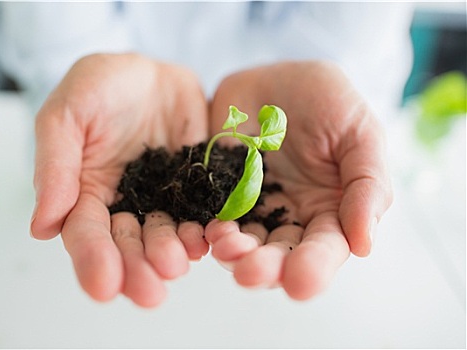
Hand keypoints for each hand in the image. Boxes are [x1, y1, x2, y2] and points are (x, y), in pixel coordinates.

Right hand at [30, 53, 208, 305]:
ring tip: (177, 267)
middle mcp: (126, 204)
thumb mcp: (67, 115)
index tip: (104, 286)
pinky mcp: (197, 186)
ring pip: (167, 234)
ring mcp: (164, 198)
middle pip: (129, 244)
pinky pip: (203, 211)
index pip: (87, 234)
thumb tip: (41, 227)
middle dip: (137, 270)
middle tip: (149, 293)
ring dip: (171, 255)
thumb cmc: (100, 87)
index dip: (94, 260)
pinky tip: (207, 240)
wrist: (149, 72)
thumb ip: (55, 166)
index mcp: (87, 194)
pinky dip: (205, 228)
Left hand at [206, 61, 392, 298]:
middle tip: (251, 273)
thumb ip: (367, 185)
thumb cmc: (327, 100)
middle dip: (266, 268)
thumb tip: (364, 244)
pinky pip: (212, 217)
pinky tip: (208, 229)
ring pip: (243, 243)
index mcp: (329, 210)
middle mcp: (289, 217)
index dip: (314, 267)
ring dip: (234, 254)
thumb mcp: (359, 134)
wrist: (276, 76)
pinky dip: (209, 229)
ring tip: (226, 248)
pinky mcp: (219, 193)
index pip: (325, 248)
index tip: (300, 283)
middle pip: (280, 255)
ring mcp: (252, 207)